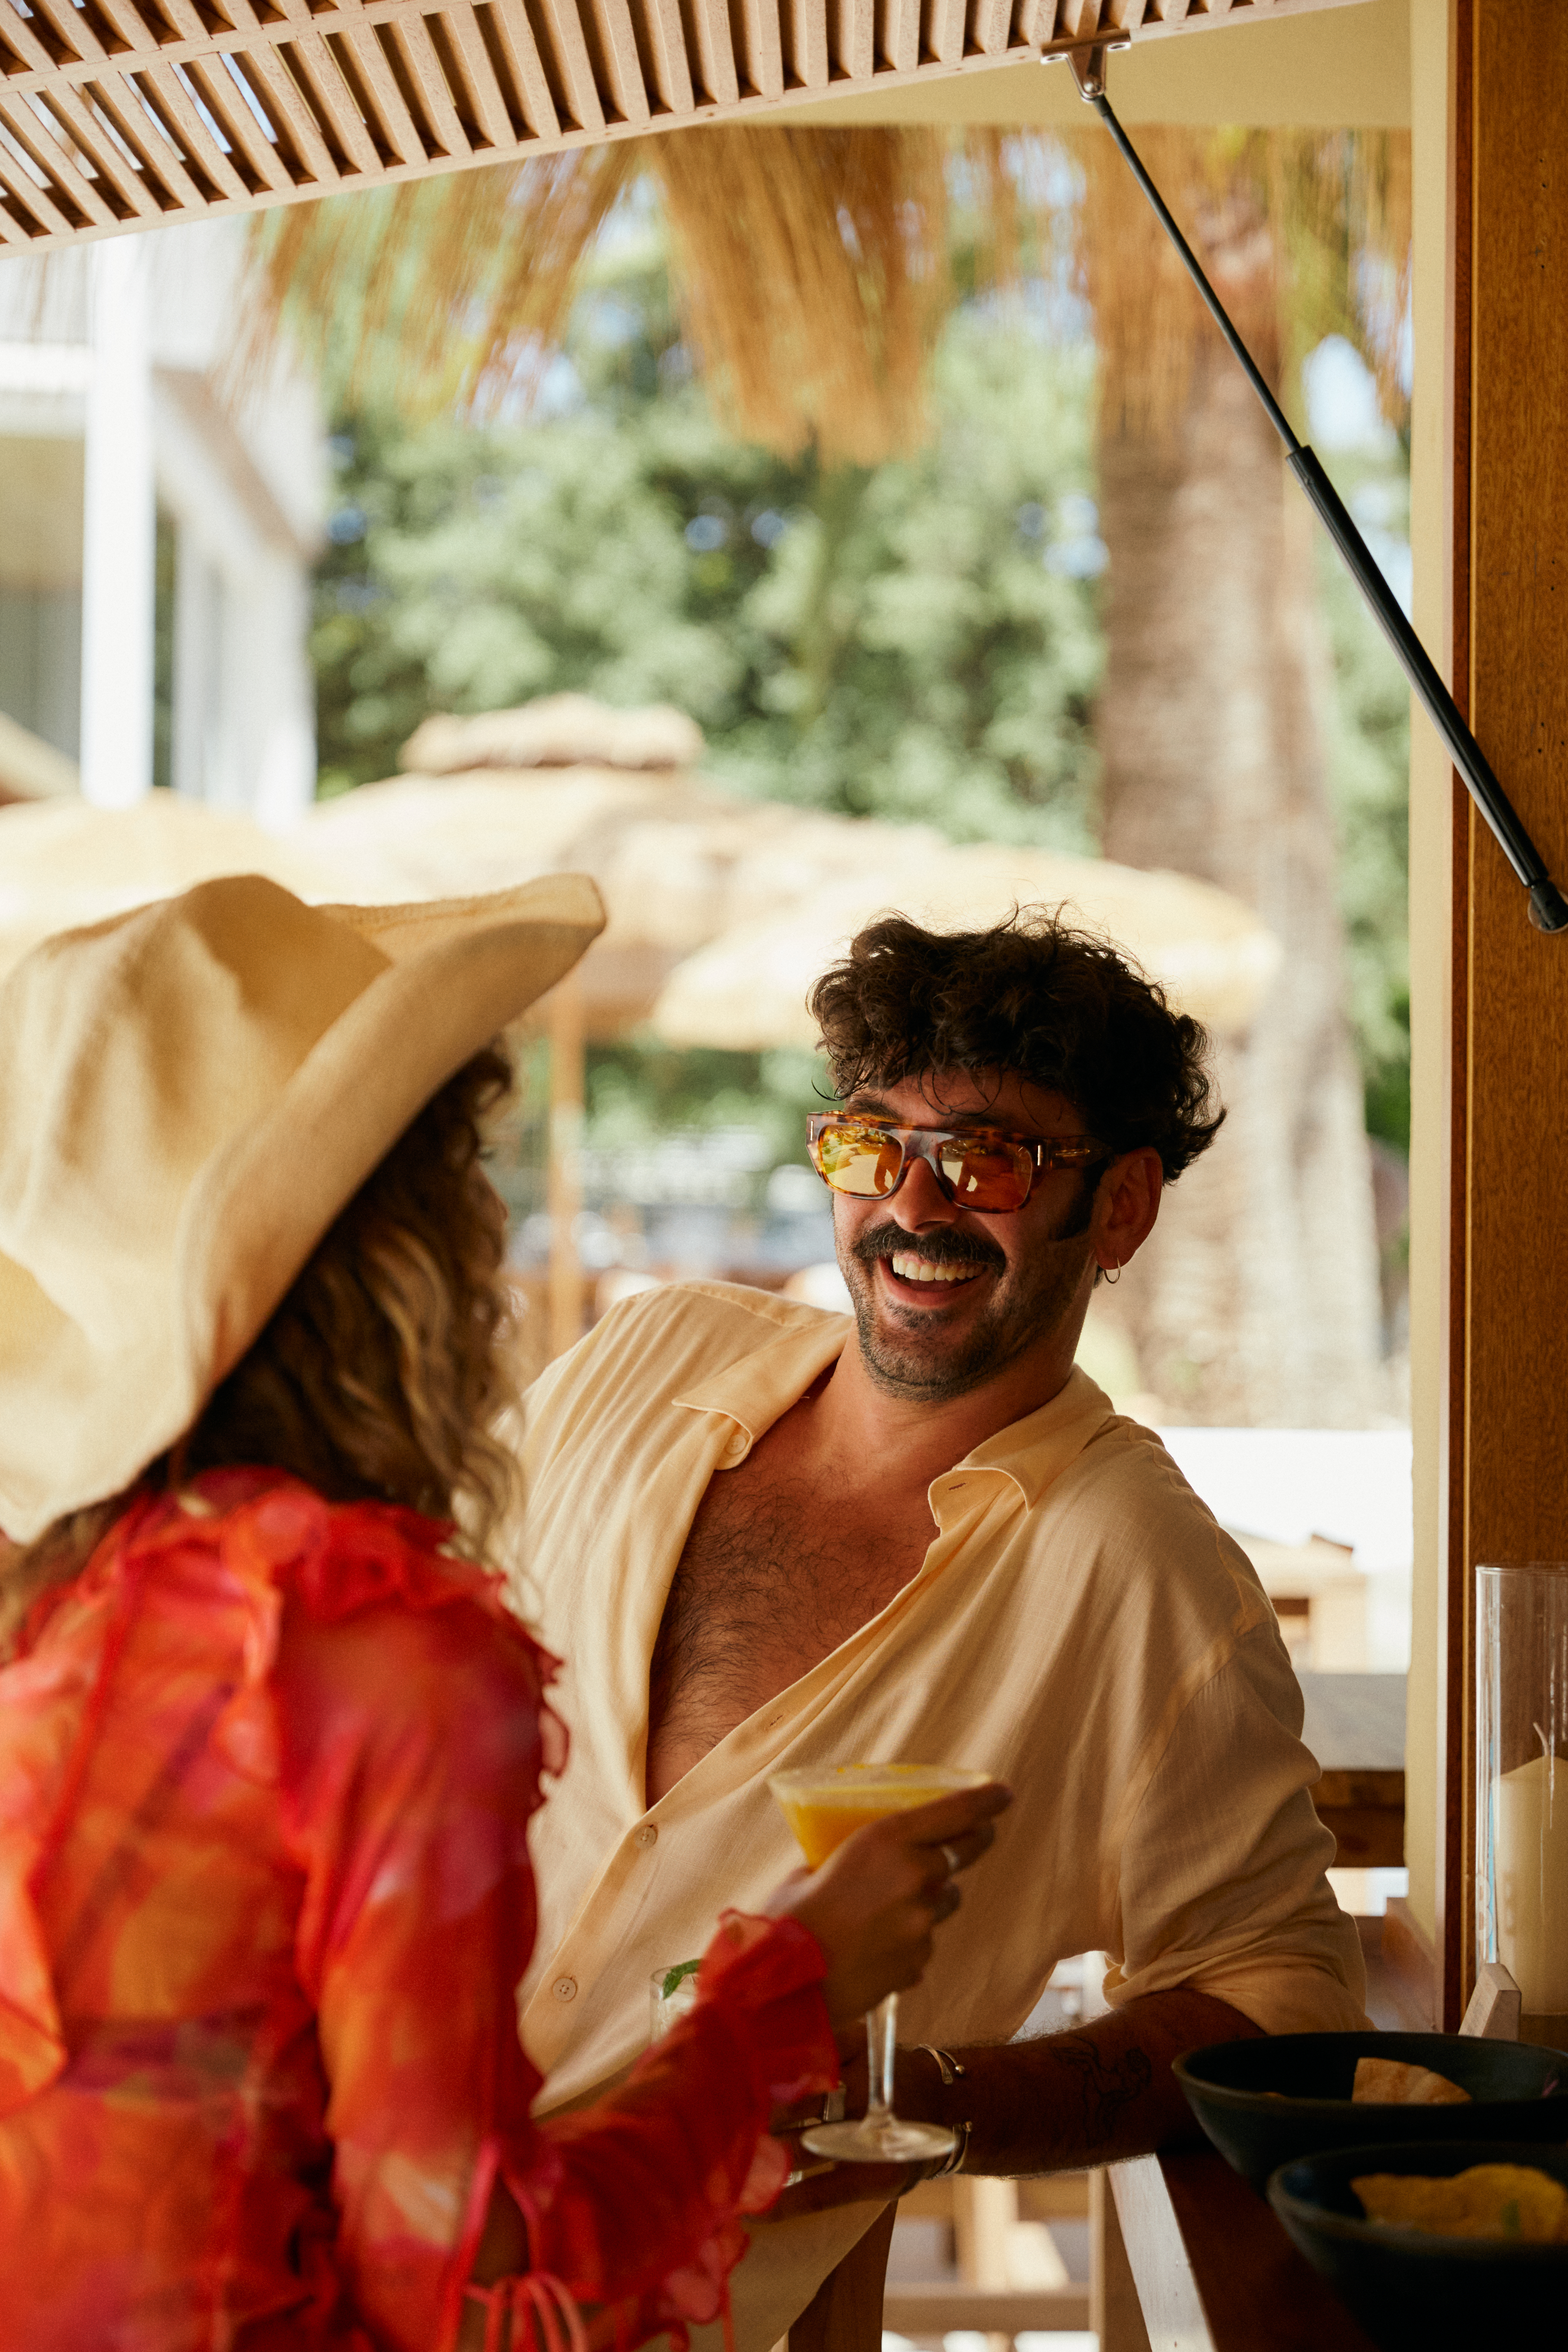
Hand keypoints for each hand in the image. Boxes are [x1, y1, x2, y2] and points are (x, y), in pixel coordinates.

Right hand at [765, 1782, 1010, 2025]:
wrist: (786, 1986)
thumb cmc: (788, 1919)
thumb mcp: (812, 1869)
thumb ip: (843, 1861)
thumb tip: (844, 1867)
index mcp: (886, 1840)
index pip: (955, 1811)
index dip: (985, 1800)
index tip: (1002, 1793)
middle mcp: (915, 1876)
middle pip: (964, 1851)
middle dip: (973, 1841)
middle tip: (972, 1836)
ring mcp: (922, 1922)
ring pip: (943, 1900)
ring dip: (927, 1899)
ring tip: (884, 1911)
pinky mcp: (919, 1961)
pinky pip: (923, 1942)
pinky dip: (906, 1940)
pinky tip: (871, 1948)